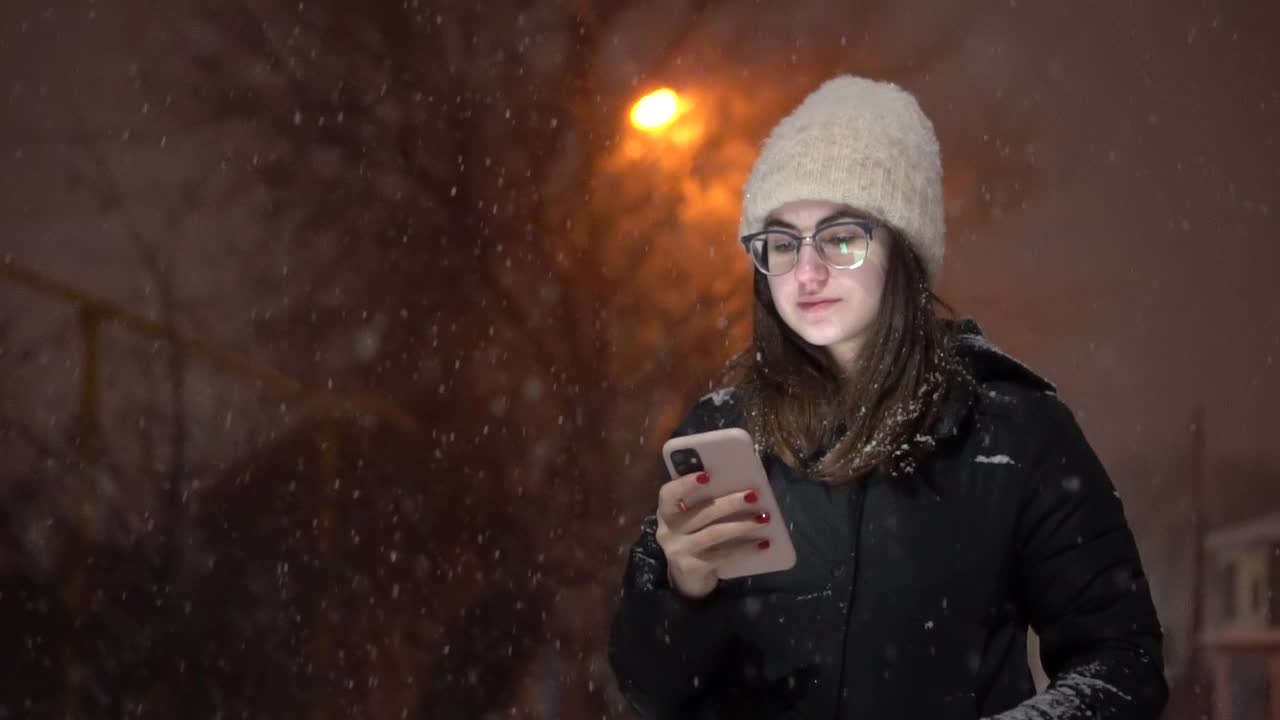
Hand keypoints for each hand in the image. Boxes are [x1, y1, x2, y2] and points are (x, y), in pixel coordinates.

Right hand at [654, 471, 770, 598]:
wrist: (686, 579)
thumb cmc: (693, 538)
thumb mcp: (690, 521)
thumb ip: (704, 504)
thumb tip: (738, 486)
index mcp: (666, 512)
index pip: (668, 494)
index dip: (685, 483)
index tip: (707, 475)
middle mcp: (668, 531)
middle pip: (701, 513)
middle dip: (730, 503)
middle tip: (753, 495)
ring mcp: (680, 551)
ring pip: (715, 533)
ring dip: (742, 525)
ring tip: (763, 518)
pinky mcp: (693, 567)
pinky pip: (724, 555)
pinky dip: (746, 548)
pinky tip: (763, 543)